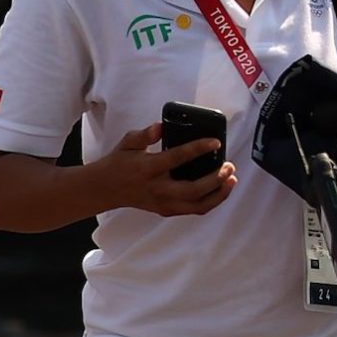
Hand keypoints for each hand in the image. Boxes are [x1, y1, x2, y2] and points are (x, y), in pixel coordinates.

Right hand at [93, 123, 236, 217]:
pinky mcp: (166, 210)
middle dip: (215, 179)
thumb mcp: (128, 143)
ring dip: (218, 194)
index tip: (215, 142)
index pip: (176, 158)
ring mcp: (162, 203)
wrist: (105, 189)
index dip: (198, 149)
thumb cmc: (119, 163)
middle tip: (228, 166)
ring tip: (231, 180)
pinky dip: (211, 201)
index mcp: (147, 169)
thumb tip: (162, 127)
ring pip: (197, 205)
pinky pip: (194, 210)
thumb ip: (145, 134)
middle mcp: (157, 189)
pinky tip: (221, 190)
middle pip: (192, 190)